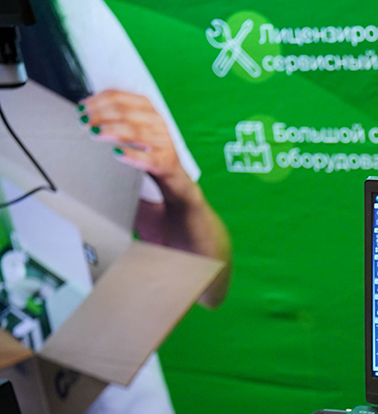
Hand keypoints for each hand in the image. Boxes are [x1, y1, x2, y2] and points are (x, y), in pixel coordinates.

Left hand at [80, 90, 193, 200]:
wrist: (172, 175)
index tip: (82, 108)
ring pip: (134, 131)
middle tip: (84, 122)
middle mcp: (158, 121)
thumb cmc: (147, 148)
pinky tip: (116, 153)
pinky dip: (130, 154)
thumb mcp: (136, 126)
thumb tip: (86, 108)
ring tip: (94, 133)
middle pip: (124, 112)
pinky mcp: (165, 162)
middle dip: (100, 115)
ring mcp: (163, 141)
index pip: (119, 97)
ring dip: (110, 131)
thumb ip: (117, 115)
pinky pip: (146, 158)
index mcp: (149, 108)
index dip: (97, 101)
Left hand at [80, 90, 231, 306]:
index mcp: (161, 148)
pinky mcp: (184, 190)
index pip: (141, 106)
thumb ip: (116, 177)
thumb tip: (82, 163)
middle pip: (145, 114)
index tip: (87, 104)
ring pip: (152, 134)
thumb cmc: (168, 225)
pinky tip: (118, 155)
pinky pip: (161, 165)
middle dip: (111, 111)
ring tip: (97, 133)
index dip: (113, 99)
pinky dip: (138, 158)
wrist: (198, 253)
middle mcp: (172, 152)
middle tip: (87, 118)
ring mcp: (179, 169)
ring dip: (120, 129)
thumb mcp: (134, 194)